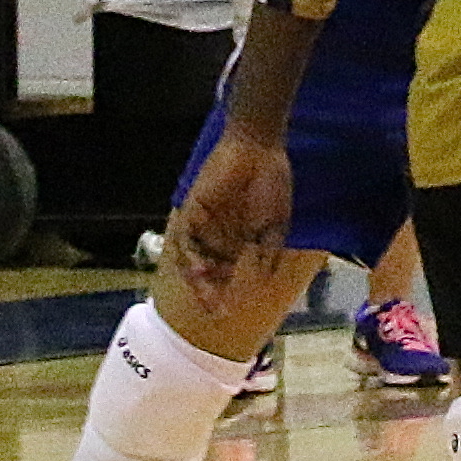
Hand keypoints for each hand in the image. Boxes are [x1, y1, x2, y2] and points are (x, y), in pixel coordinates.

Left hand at [172, 124, 291, 313]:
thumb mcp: (274, 226)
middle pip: (206, 269)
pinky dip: (189, 253)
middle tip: (215, 310)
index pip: (225, 272)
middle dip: (208, 291)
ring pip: (191, 256)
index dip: (225, 292)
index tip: (229, 311)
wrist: (260, 150)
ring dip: (196, 277)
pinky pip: (185, 234)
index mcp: (235, 239)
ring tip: (205, 296)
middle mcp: (215, 234)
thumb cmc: (271, 184)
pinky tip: (198, 270)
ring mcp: (203, 222)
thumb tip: (263, 280)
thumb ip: (267, 253)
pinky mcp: (194, 207)